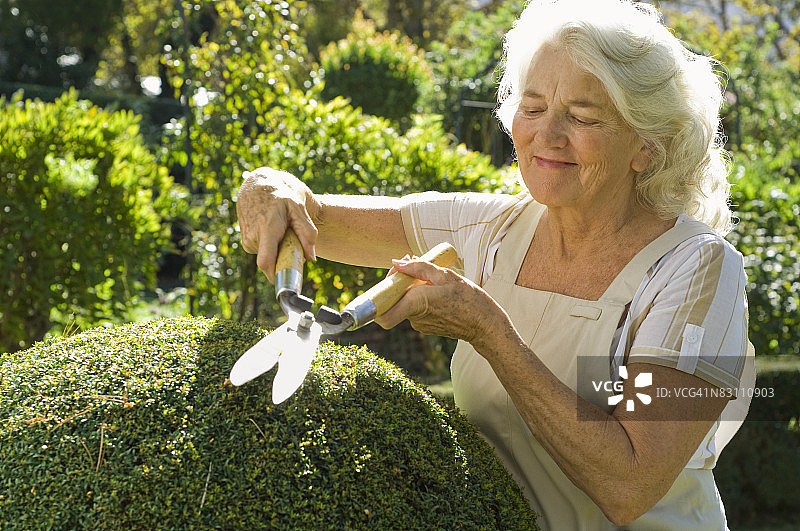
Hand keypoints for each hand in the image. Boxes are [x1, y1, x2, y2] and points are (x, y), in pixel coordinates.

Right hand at [237, 167, 318, 281]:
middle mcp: (253, 237)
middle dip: (285, 257)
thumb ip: (307, 232)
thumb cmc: (280, 196)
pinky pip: (264, 252)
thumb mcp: (298, 208)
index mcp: (267, 228)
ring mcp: (247, 240)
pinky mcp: (246, 243)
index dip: (275, 276)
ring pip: (269, 256)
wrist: (257, 185)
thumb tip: (310, 257)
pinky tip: (272, 230)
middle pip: (273, 261)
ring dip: (278, 249)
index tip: (286, 283)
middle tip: (291, 238)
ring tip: (280, 229)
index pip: (266, 261)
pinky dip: (272, 246)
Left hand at [374, 257, 507, 348]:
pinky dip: (421, 297)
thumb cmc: (469, 299)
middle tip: (411, 264)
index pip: (382, 314)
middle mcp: (415, 317)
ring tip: (431, 276)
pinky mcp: (426, 326)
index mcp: (417, 303)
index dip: (378, 298)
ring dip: (412, 288)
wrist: (485, 324)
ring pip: (406, 302)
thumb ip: (418, 267)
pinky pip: (416, 308)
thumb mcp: (446, 275)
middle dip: (399, 281)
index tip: (390, 278)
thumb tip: (397, 263)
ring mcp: (420, 324)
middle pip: (394, 300)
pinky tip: (436, 290)